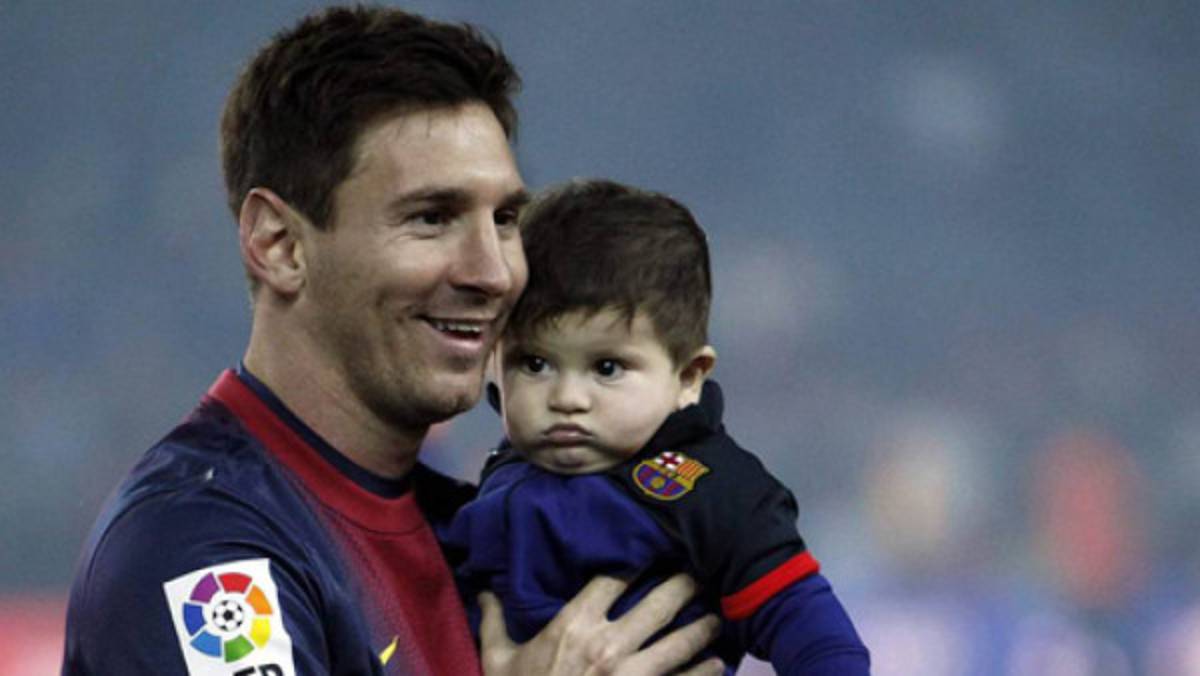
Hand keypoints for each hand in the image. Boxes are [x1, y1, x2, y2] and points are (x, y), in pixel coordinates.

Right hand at [479, 573, 723, 675]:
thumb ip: (494, 620)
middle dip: (683, 585)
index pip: (613, 578)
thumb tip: (484, 588)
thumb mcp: (497, 660)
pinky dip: (705, 671)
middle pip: (659, 603)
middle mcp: (608, 646)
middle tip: (697, 574)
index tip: (652, 548)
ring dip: (704, 627)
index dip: (635, 559)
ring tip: (718, 617)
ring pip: (681, 642)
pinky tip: (716, 663)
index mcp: (573, 626)